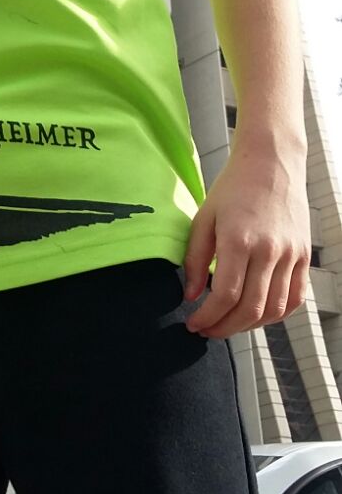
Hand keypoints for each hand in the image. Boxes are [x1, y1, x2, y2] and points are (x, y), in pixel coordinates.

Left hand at [182, 148, 310, 339]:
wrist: (271, 163)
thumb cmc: (233, 188)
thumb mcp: (204, 218)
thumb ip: (194, 259)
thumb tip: (190, 296)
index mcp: (239, 241)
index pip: (225, 296)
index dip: (207, 318)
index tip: (193, 323)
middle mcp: (269, 251)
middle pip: (250, 309)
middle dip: (225, 328)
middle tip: (207, 331)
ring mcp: (290, 255)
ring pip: (274, 309)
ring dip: (249, 326)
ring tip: (229, 324)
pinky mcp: (303, 256)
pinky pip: (295, 298)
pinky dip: (277, 314)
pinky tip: (257, 314)